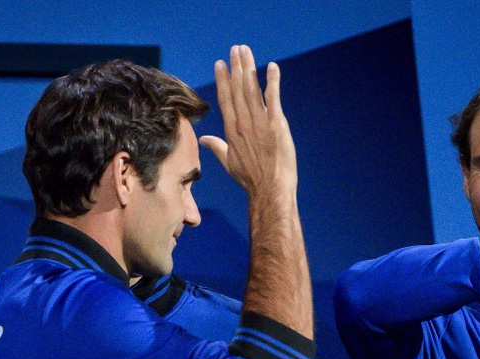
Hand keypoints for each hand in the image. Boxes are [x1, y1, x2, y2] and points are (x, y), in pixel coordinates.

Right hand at [200, 45, 296, 201]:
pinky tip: (272, 67)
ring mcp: (260, 123)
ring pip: (252, 90)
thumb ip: (216, 147)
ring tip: (246, 51)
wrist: (269, 189)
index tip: (221, 64)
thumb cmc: (250, 179)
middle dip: (236, 67)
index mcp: (232, 130)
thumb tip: (203, 140)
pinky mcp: (276, 125)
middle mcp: (243, 123)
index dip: (223, 80)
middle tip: (236, 49)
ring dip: (249, 68)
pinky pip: (273, 98)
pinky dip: (273, 82)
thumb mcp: (229, 162)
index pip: (226, 99)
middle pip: (238, 89)